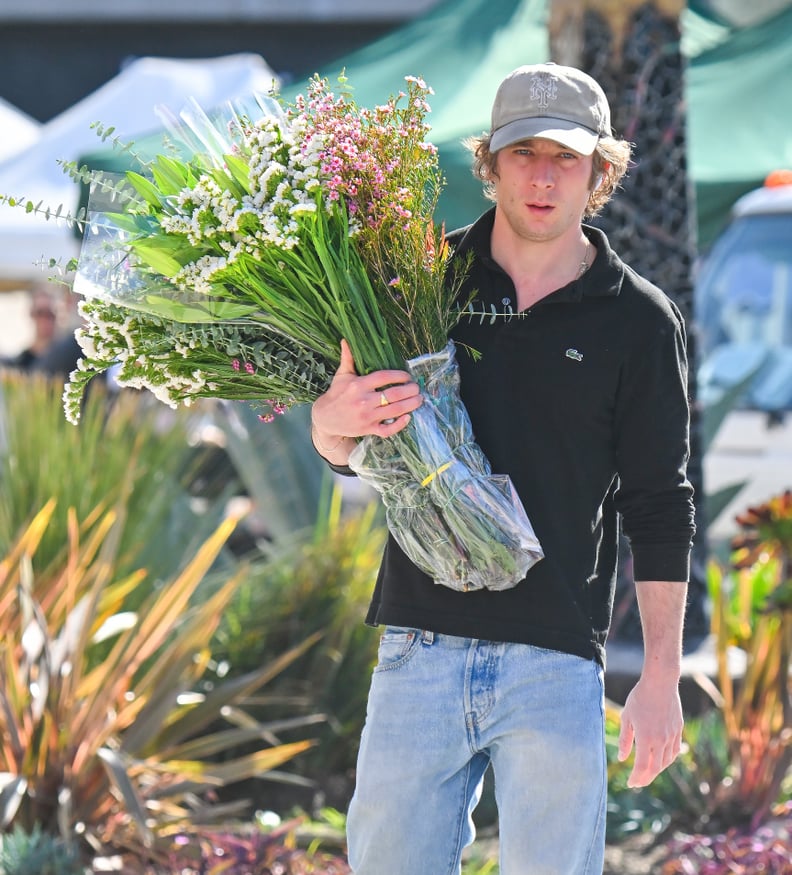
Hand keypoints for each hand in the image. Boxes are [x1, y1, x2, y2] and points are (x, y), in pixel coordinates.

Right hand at [312, 339, 422, 444]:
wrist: (324, 418)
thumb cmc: (336, 394)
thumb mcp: (341, 375)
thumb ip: (347, 358)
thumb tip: (346, 340)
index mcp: (358, 385)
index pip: (384, 377)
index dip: (399, 375)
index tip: (407, 376)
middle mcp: (363, 400)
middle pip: (393, 394)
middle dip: (410, 390)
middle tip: (417, 388)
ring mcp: (367, 416)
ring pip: (394, 411)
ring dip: (410, 405)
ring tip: (419, 399)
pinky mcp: (368, 429)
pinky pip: (387, 430)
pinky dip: (399, 425)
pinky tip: (407, 417)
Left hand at [617, 673, 682, 787]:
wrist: (660, 683)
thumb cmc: (639, 697)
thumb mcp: (627, 717)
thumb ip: (625, 739)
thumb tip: (622, 758)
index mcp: (646, 738)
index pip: (642, 767)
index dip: (636, 778)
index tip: (630, 783)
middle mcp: (660, 740)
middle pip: (655, 769)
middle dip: (645, 779)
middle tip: (638, 783)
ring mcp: (671, 736)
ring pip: (666, 762)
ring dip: (656, 770)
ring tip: (647, 772)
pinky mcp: (678, 730)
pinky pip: (673, 751)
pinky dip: (666, 760)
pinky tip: (660, 760)